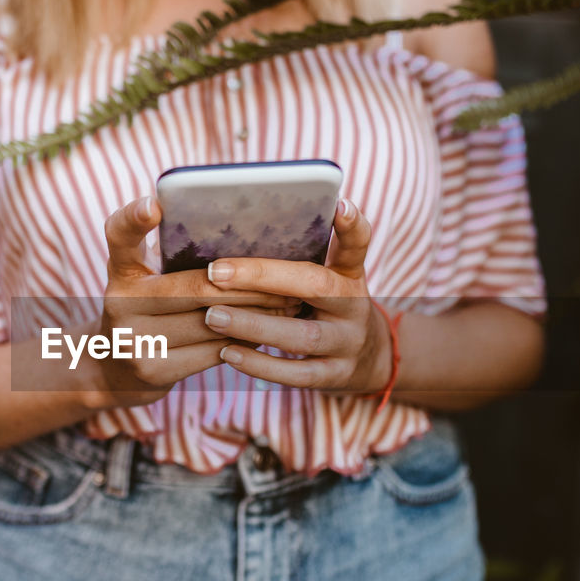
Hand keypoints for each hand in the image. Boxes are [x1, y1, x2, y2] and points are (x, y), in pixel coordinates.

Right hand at [88, 196, 301, 407]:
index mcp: (122, 270)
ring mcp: (133, 340)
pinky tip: (267, 331)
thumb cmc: (148, 310)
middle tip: (290, 281)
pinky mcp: (153, 371)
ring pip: (212, 322)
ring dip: (257, 314)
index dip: (134, 218)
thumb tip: (246, 243)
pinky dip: (244, 340)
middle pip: (196, 288)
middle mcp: (120, 302)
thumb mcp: (146, 278)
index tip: (155, 204)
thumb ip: (173, 258)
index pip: (120, 234)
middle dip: (250, 286)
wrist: (114, 370)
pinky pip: (213, 352)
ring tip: (290, 306)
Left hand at [201, 198, 392, 392]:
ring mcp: (348, 342)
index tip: (339, 205)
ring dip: (254, 325)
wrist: (367, 359)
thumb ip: (297, 259)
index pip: (357, 245)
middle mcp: (354, 304)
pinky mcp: (336, 375)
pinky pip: (298, 374)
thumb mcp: (327, 278)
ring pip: (303, 335)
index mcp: (349, 274)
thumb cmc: (326, 308)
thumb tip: (235, 233)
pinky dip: (261, 364)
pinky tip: (228, 353)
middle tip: (216, 272)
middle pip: (316, 284)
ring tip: (212, 317)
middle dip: (263, 277)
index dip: (352, 226)